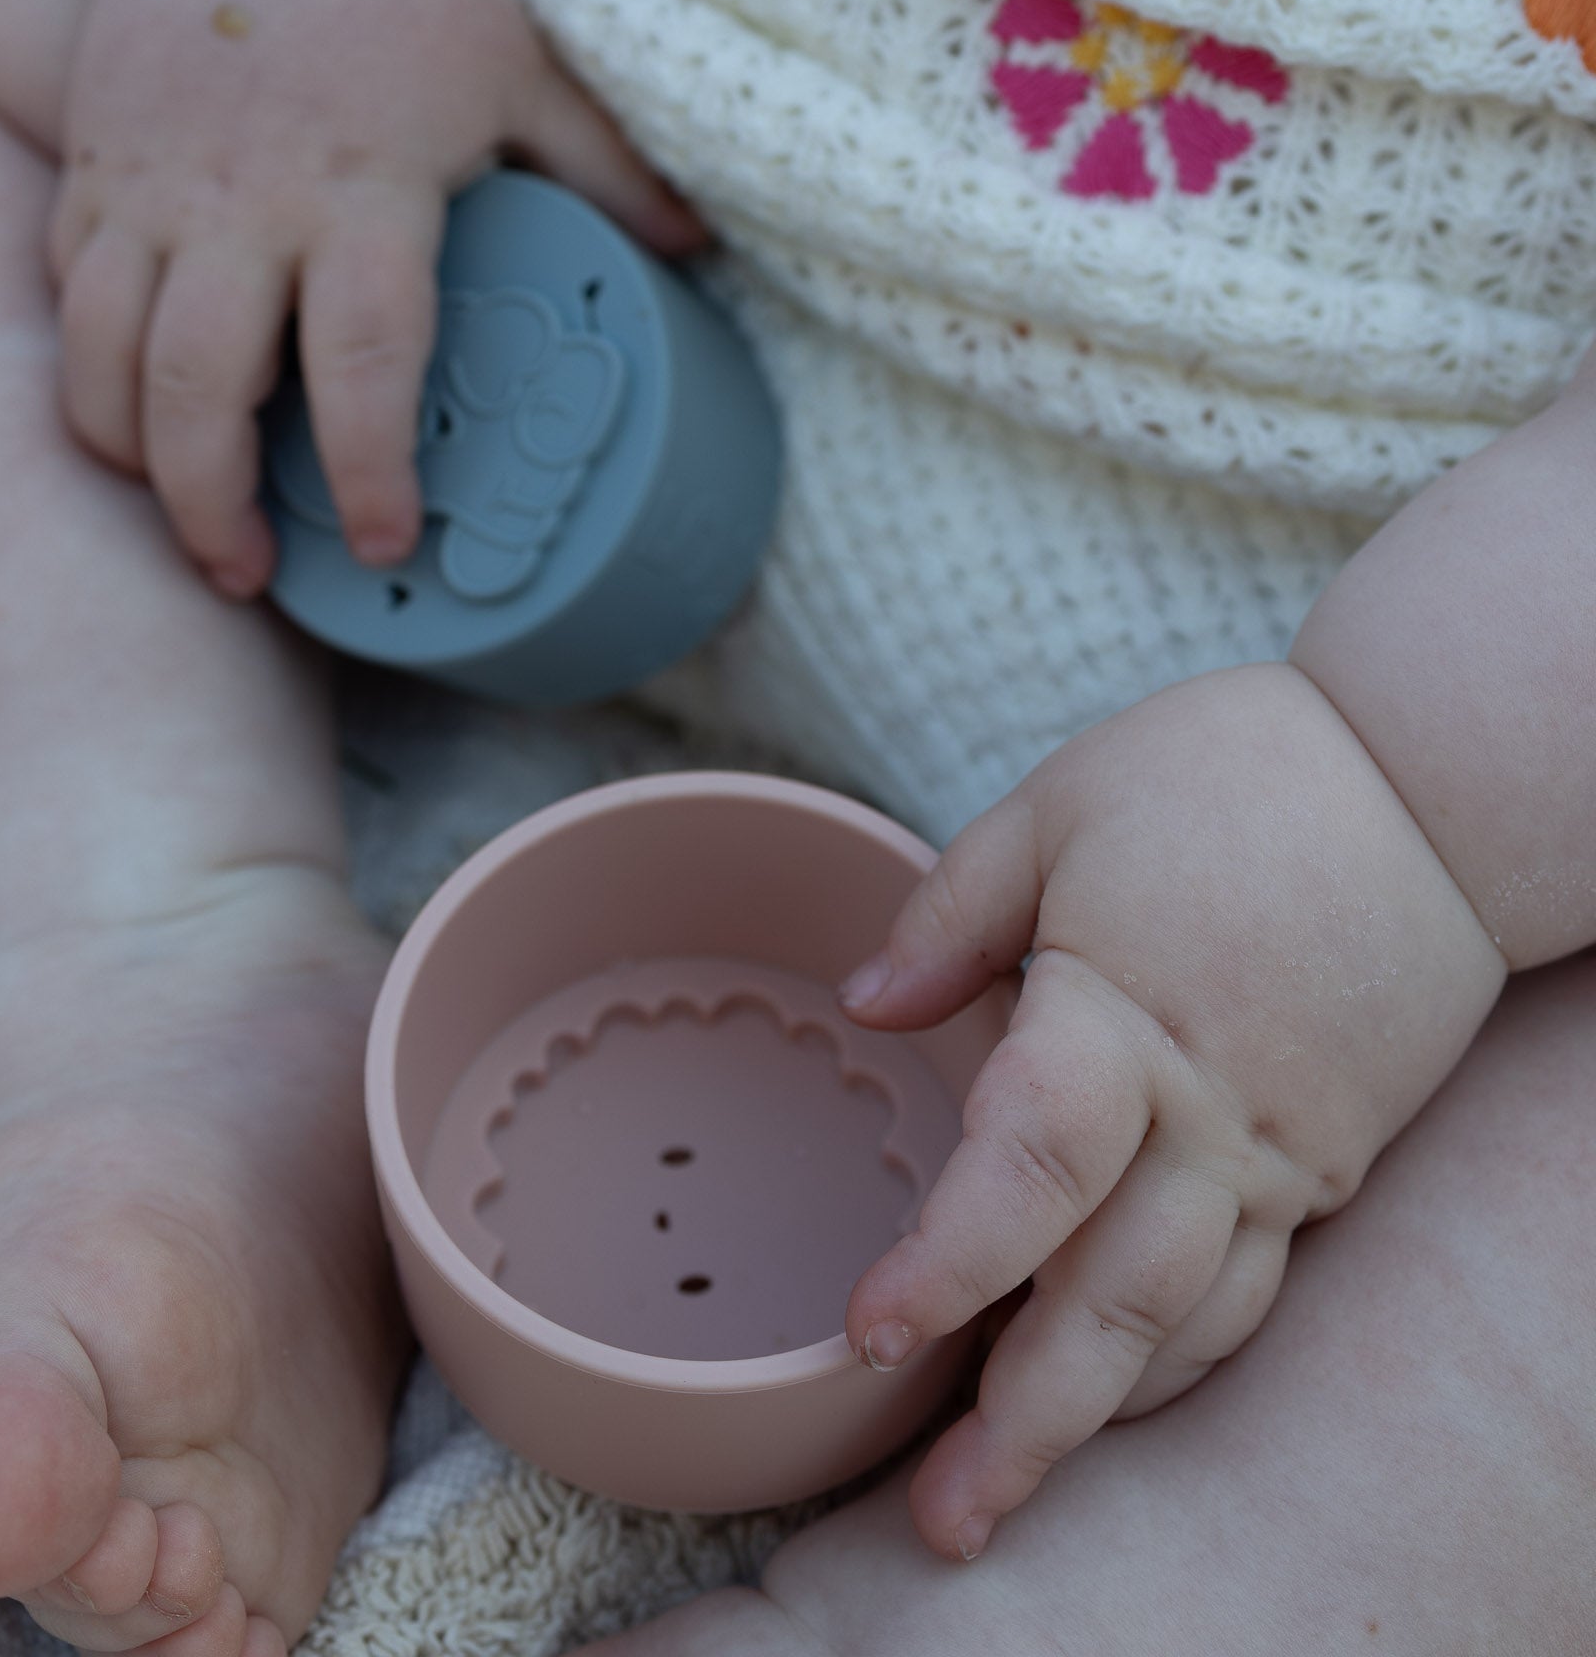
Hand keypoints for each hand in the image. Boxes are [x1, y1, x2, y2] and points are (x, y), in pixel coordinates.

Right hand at [47, 0, 698, 592]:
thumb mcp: (519, 64)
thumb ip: (604, 168)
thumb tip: (698, 253)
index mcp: (364, 185)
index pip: (360, 360)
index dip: (370, 470)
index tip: (391, 546)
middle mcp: (240, 198)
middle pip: (197, 387)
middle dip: (212, 506)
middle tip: (253, 575)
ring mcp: (147, 183)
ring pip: (102, 356)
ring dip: (133, 460)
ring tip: (185, 521)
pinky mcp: (91, 164)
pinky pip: (65, 294)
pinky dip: (88, 370)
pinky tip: (134, 419)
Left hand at [839, 663, 1504, 1559]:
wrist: (1430, 784)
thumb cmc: (1229, 776)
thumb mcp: (1060, 806)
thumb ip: (954, 913)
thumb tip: (868, 1004)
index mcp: (1125, 1013)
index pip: (1030, 1165)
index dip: (949, 1261)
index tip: (869, 1333)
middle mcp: (1210, 1111)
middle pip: (1113, 1296)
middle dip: (1025, 1421)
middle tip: (943, 1521)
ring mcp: (1281, 1151)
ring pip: (1188, 1322)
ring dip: (1096, 1419)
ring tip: (1005, 1495)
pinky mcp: (1325, 1160)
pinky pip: (1249, 1291)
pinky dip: (1177, 1359)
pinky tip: (1117, 1399)